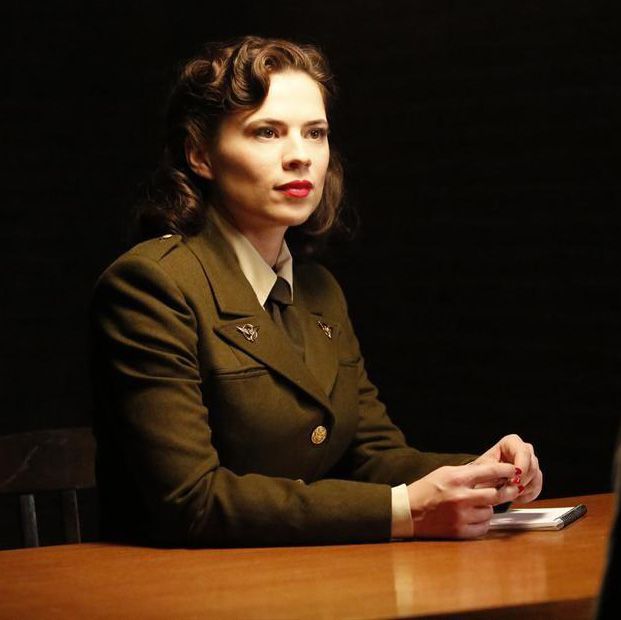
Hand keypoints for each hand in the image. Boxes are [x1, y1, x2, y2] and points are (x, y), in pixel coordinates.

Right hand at [406, 462, 521, 538]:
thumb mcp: (444, 472)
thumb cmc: (426, 489)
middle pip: (496, 494)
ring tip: (477, 504)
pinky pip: (483, 527)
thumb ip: (467, 473)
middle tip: (511, 489)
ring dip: (488, 507)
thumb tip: (492, 473)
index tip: (513, 470)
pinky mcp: (460, 531)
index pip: (489, 471)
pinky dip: (481, 521)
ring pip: (490, 511)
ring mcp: (461, 516)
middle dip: (506, 491)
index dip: (505, 470)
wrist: (408, 512)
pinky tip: (472, 516)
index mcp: (456, 478)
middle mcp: (461, 497)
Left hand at [472, 434, 542, 502]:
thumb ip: (498, 469)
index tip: (514, 480)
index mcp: (511, 442)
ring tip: (507, 492)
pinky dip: (524, 496)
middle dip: (521, 481)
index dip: (521, 467)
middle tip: (508, 489)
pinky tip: (512, 496)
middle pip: (532, 466)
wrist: (482, 482)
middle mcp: (524, 450)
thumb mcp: (484, 468)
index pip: (523, 452)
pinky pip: (536, 489)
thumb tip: (512, 473)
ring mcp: (531, 464)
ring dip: (522, 489)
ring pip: (536, 478)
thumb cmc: (481, 471)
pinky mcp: (535, 478)